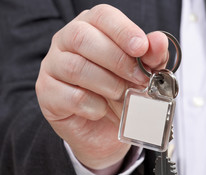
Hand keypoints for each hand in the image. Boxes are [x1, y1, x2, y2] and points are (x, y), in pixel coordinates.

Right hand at [35, 4, 168, 171]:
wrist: (106, 128)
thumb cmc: (121, 92)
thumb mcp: (142, 73)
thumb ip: (151, 57)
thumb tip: (158, 41)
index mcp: (91, 28)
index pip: (102, 15)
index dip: (123, 30)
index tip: (141, 48)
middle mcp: (66, 42)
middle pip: (82, 37)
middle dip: (117, 60)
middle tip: (138, 79)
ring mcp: (52, 67)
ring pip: (75, 67)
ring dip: (107, 84)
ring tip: (122, 95)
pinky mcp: (47, 93)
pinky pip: (71, 96)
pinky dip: (94, 106)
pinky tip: (102, 110)